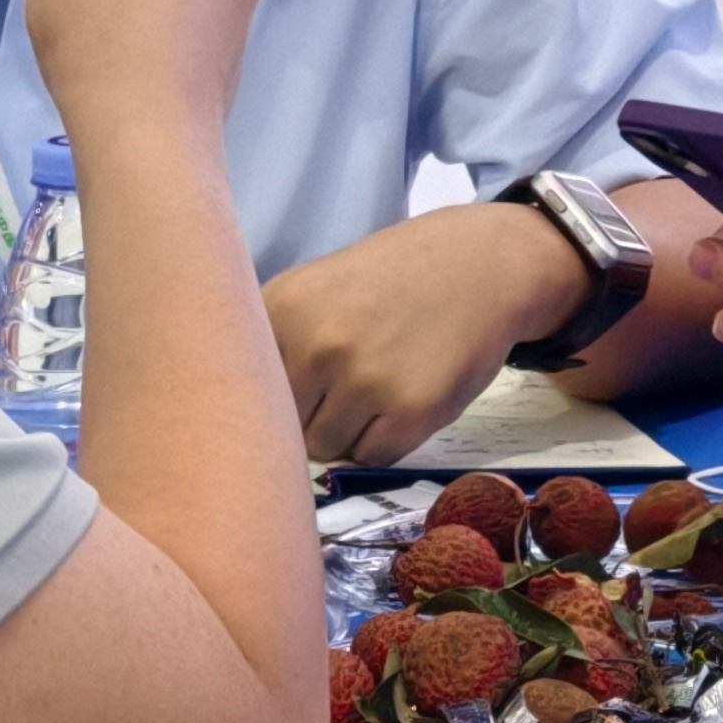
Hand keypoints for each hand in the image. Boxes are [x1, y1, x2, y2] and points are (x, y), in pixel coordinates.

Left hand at [265, 204, 588, 465]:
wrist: (478, 265)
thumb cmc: (391, 282)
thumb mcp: (316, 290)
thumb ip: (276, 343)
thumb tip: (244, 421)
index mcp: (282, 310)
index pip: (244, 390)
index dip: (266, 401)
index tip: (288, 396)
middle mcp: (317, 346)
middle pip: (283, 425)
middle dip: (308, 417)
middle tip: (341, 390)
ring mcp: (364, 380)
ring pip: (325, 448)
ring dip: (345, 432)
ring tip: (373, 392)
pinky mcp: (410, 410)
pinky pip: (372, 457)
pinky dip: (384, 440)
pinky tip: (401, 400)